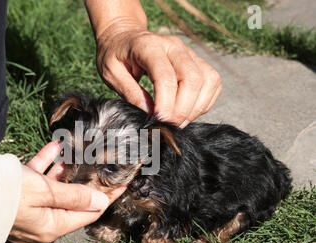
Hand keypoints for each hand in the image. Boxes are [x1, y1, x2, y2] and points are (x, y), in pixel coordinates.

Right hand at [9, 141, 125, 242]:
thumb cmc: (8, 195)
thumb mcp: (46, 194)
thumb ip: (74, 196)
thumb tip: (101, 201)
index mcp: (53, 226)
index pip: (89, 213)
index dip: (107, 197)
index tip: (122, 182)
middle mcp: (43, 220)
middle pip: (73, 199)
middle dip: (85, 180)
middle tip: (100, 163)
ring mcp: (30, 207)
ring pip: (55, 187)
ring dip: (65, 169)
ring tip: (77, 152)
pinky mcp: (17, 194)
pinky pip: (37, 180)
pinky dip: (46, 165)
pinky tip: (54, 147)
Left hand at [96, 24, 221, 126]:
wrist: (125, 37)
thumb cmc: (116, 55)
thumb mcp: (110, 73)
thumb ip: (129, 92)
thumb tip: (149, 112)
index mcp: (149, 46)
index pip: (166, 76)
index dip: (166, 103)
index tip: (159, 121)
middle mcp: (174, 47)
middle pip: (193, 78)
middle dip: (183, 109)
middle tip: (168, 126)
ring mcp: (189, 53)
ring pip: (208, 80)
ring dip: (196, 108)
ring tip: (177, 122)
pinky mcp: (197, 62)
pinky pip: (212, 83)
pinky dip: (204, 102)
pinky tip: (187, 112)